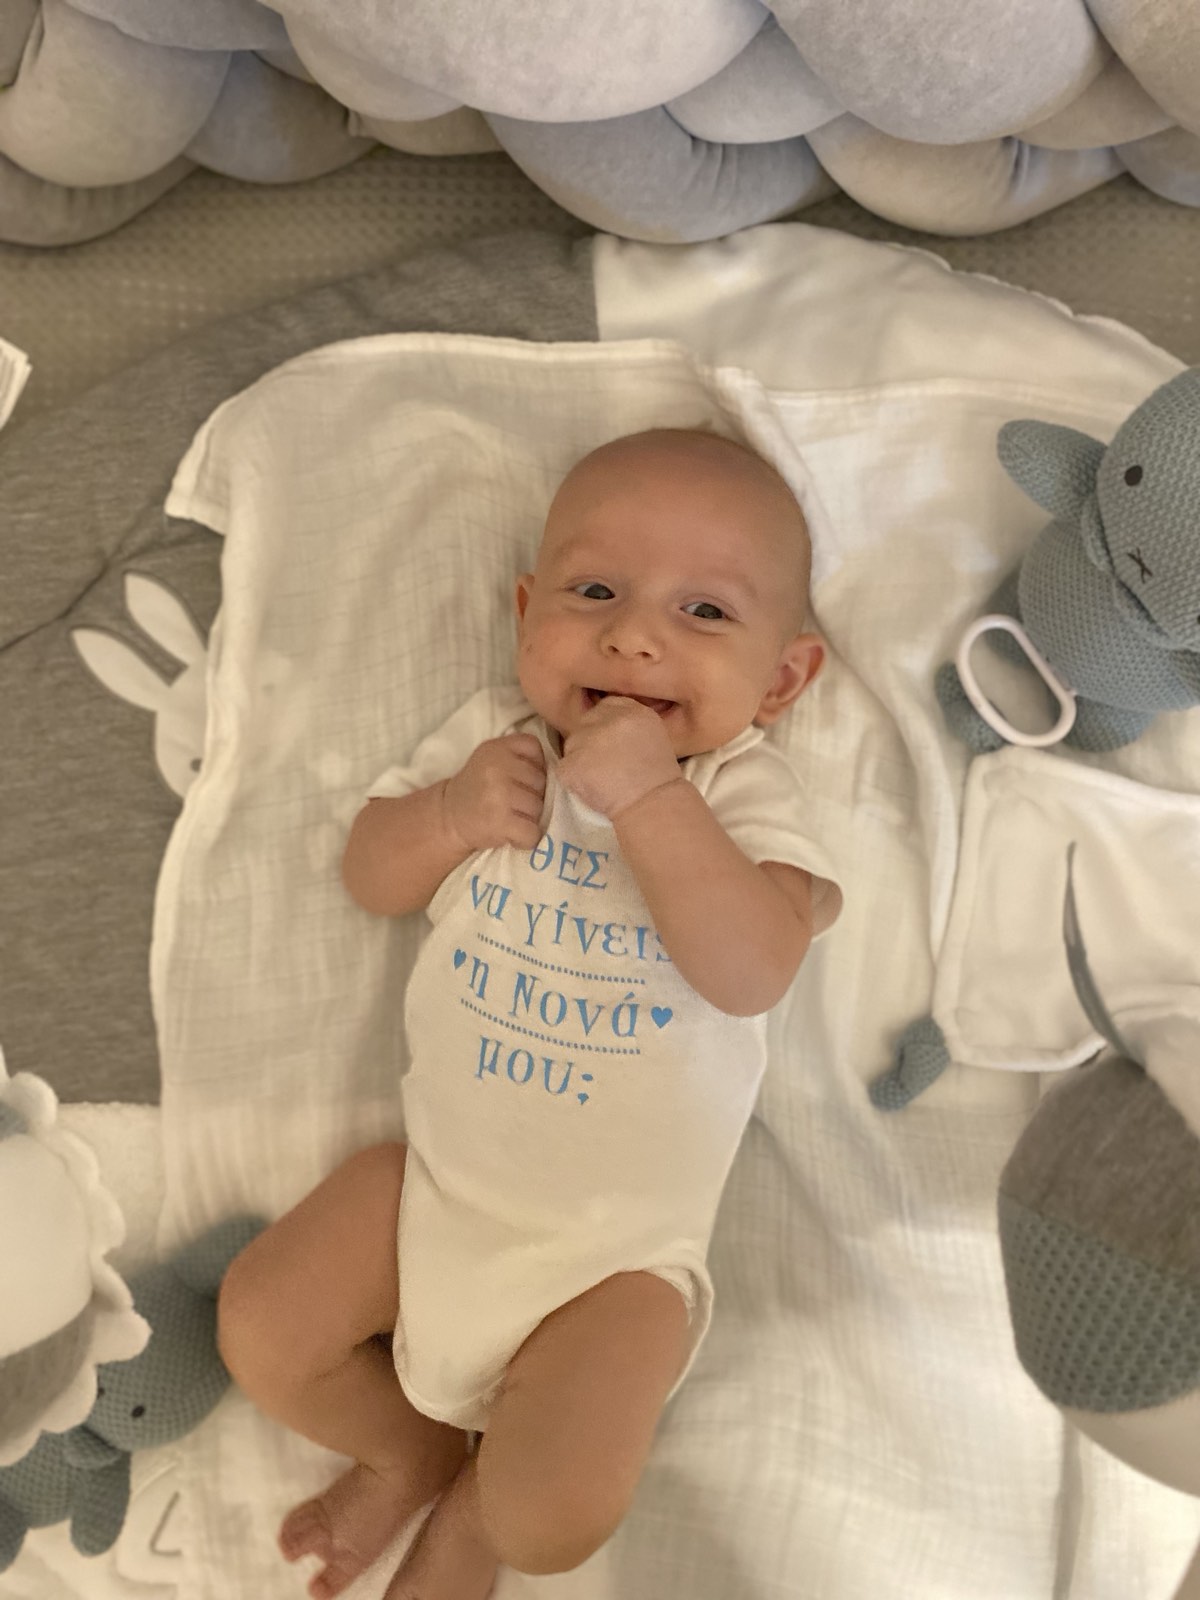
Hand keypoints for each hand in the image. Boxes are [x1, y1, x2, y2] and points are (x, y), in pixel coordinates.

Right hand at [443, 734, 546, 850]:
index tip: (518, 779)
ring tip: (509, 817)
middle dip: (533, 795)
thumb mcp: (492, 760)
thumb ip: (520, 758)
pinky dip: (526, 838)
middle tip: (512, 802)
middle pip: (541, 781)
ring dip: (529, 818)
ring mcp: (499, 794)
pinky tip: (511, 833)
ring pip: (540, 808)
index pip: (534, 748)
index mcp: (496, 747)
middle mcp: (497, 767)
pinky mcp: (500, 821)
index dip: (534, 766)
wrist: (448, 817)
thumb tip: (560, 772)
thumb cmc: (478, 789)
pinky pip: (533, 832)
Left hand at [558, 696, 681, 818]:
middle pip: (585, 723)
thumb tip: (606, 724)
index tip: (611, 745)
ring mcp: (586, 739)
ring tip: (600, 779)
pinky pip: (565, 768)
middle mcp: (607, 718)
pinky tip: (592, 789)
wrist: (652, 806)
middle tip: (605, 765)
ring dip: (580, 760)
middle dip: (590, 742)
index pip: (606, 706)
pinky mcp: (571, 762)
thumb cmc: (658, 778)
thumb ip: (629, 723)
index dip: (605, 725)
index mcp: (631, 710)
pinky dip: (574, 780)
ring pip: (572, 745)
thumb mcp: (653, 736)